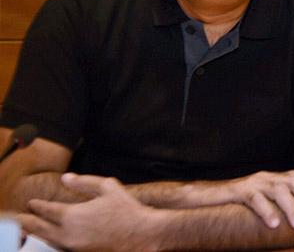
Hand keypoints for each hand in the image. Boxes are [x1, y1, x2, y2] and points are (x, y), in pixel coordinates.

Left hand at [19, 173, 157, 251]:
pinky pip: (59, 247)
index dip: (37, 206)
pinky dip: (51, 241)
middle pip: (40, 228)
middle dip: (29, 222)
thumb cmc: (126, 209)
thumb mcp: (108, 187)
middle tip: (21, 219)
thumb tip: (67, 178)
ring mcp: (74, 246)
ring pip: (48, 240)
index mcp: (73, 214)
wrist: (141, 233)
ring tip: (31, 230)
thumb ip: (84, 182)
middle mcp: (69, 233)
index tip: (32, 203)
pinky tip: (51, 238)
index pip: (47, 210)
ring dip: (38, 234)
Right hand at [187, 169, 293, 229]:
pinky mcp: (238, 192)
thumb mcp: (264, 200)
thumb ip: (279, 204)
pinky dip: (266, 211)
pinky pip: (254, 200)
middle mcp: (266, 178)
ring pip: (276, 191)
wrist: (208, 198)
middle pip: (291, 181)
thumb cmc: (240, 203)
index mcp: (274, 178)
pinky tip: (273, 224)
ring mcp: (253, 183)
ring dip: (289, 207)